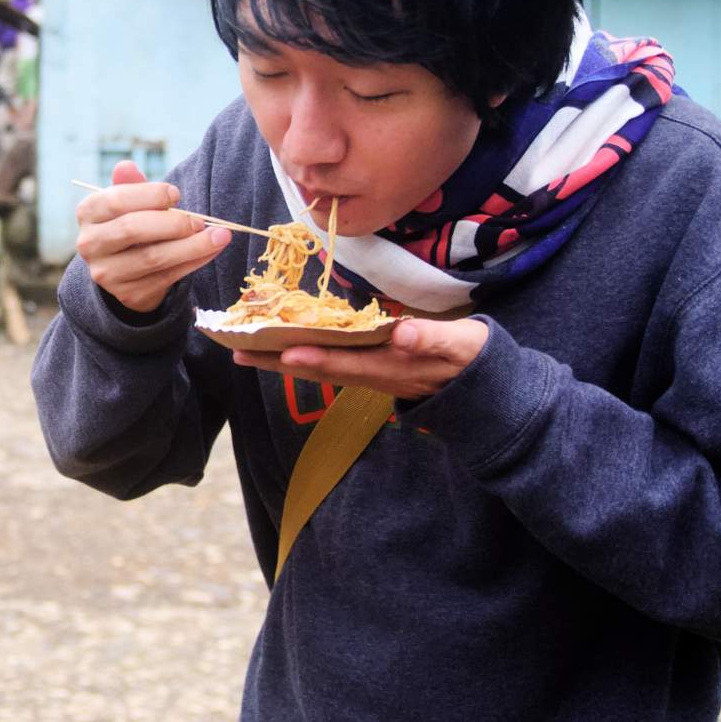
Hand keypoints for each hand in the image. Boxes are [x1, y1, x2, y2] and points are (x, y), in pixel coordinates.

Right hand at [75, 160, 230, 312]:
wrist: (125, 269)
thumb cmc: (131, 223)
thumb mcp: (128, 202)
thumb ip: (130, 185)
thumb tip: (126, 166)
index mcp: (88, 213)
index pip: (116, 200)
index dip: (150, 195)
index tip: (176, 195)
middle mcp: (90, 244)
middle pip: (132, 229)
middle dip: (173, 222)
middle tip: (200, 220)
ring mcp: (107, 273)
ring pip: (153, 258)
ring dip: (192, 246)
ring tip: (219, 236)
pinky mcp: (129, 294)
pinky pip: (167, 277)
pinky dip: (193, 262)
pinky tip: (211, 251)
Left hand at [231, 318, 489, 400]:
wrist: (482, 385)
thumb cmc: (470, 357)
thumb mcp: (460, 346)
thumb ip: (432, 340)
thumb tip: (403, 335)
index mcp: (391, 367)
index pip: (346, 363)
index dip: (315, 358)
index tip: (284, 350)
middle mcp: (372, 374)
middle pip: (319, 368)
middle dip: (278, 360)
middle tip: (238, 352)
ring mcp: (368, 375)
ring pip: (318, 368)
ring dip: (281, 361)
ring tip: (244, 351)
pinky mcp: (368, 369)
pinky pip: (327, 363)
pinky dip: (300, 356)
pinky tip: (278, 349)